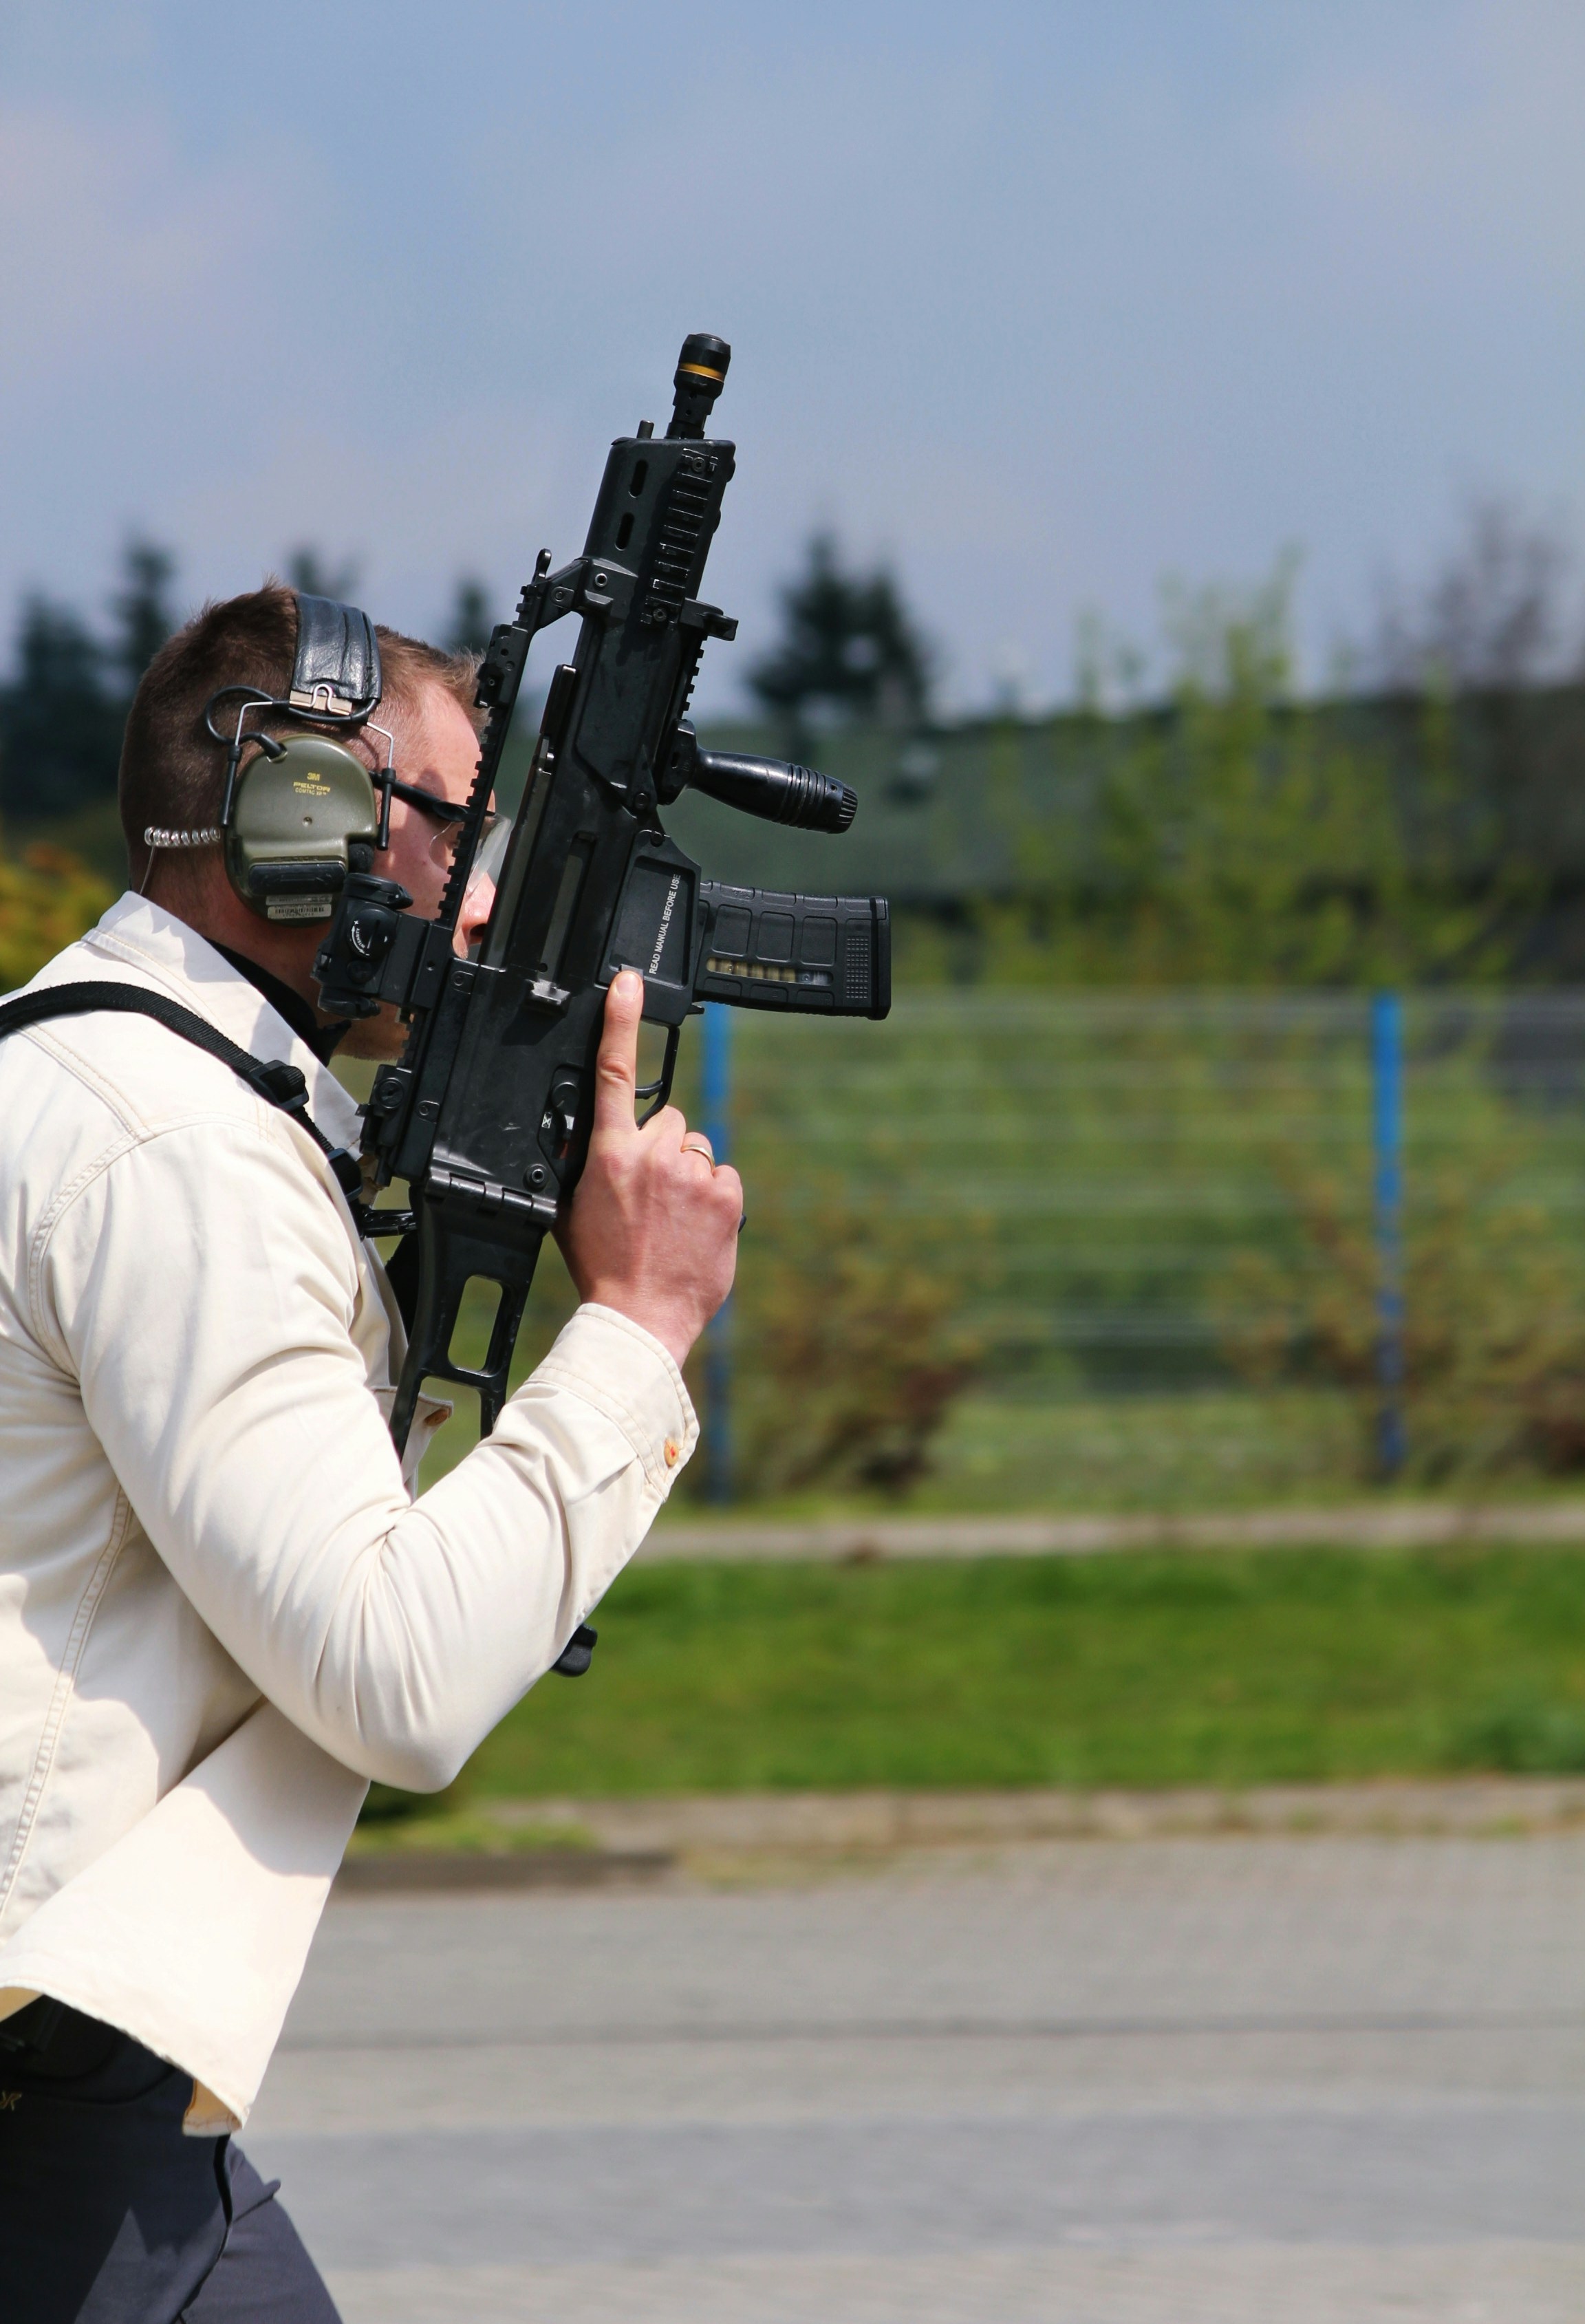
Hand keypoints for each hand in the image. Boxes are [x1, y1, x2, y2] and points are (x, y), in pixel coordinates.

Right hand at [556, 972, 743, 1368]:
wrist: (640, 1315)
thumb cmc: (603, 1266)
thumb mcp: (570, 1207)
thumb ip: (582, 1161)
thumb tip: (587, 1136)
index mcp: (607, 1153)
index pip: (613, 1073)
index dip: (620, 1022)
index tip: (628, 983)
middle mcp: (651, 1153)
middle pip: (668, 1120)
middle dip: (662, 1148)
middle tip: (650, 1196)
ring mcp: (692, 1171)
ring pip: (697, 1150)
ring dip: (688, 1175)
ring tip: (672, 1220)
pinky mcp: (725, 1192)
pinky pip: (722, 1176)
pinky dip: (714, 1198)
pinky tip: (695, 1228)